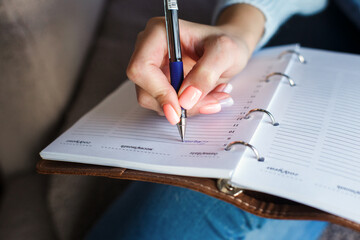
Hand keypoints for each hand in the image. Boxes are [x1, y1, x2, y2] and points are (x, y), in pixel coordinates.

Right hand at [127, 4, 264, 124]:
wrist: (228, 51)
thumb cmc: (226, 43)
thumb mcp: (225, 53)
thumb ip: (206, 73)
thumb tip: (185, 99)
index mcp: (158, 34)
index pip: (141, 68)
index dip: (158, 91)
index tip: (180, 108)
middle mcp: (149, 51)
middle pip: (146, 90)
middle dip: (179, 104)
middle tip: (209, 102)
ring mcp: (153, 70)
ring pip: (157, 103)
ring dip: (188, 108)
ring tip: (213, 96)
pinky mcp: (159, 85)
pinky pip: (166, 106)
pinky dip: (188, 108)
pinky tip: (205, 97)